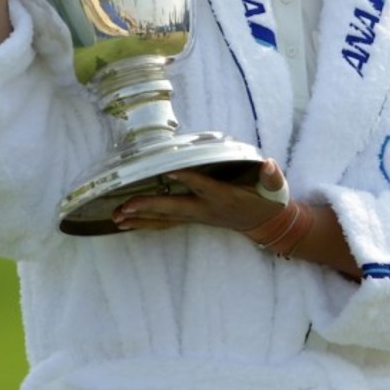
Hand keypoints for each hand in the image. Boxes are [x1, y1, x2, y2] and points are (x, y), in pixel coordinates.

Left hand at [113, 158, 287, 232]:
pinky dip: (145, 223)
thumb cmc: (266, 200)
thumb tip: (269, 164)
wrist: (264, 225)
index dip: (187, 178)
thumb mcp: (274, 187)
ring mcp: (197, 217)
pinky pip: (165, 223)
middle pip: (174, 208)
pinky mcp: (192, 219)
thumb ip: (271, 176)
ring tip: (116, 217)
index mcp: (224, 197)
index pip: (203, 186)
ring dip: (140, 219)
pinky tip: (127, 223)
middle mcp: (206, 210)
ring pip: (165, 219)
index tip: (168, 169)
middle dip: (148, 207)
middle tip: (124, 207)